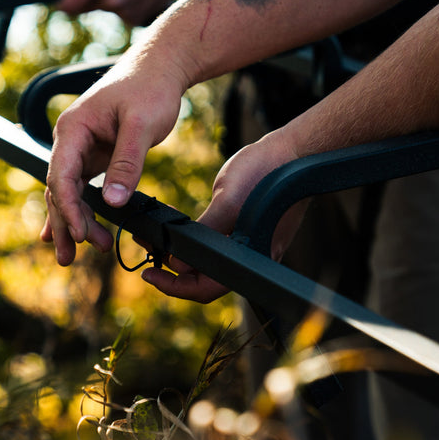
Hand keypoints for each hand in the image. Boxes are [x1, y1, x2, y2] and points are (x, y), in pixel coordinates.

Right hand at [41, 47, 187, 265]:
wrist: (160, 69)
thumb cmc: (150, 88)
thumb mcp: (141, 126)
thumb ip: (126, 164)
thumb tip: (113, 203)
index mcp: (73, 129)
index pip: (62, 176)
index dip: (69, 209)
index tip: (80, 235)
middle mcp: (71, 140)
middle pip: (60, 189)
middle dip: (65, 223)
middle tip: (69, 258)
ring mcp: (83, 148)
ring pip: (71, 191)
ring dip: (74, 220)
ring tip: (77, 252)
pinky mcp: (98, 155)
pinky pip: (85, 186)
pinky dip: (83, 208)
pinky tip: (76, 230)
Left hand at [59, 0, 179, 25]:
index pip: (71, 4)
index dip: (63, 5)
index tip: (60, 4)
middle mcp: (111, 0)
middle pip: (87, 7)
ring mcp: (124, 12)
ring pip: (106, 9)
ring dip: (110, 0)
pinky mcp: (135, 20)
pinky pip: (121, 14)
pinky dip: (125, 6)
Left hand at [141, 128, 304, 302]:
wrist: (292, 151)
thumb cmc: (265, 174)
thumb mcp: (227, 202)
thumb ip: (204, 234)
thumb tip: (177, 263)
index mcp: (250, 258)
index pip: (207, 288)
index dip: (174, 286)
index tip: (150, 274)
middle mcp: (250, 257)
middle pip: (205, 277)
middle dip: (172, 268)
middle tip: (146, 254)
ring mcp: (250, 244)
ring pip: (209, 259)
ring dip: (180, 251)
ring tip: (153, 236)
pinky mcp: (247, 229)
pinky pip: (217, 243)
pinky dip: (194, 238)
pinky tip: (177, 226)